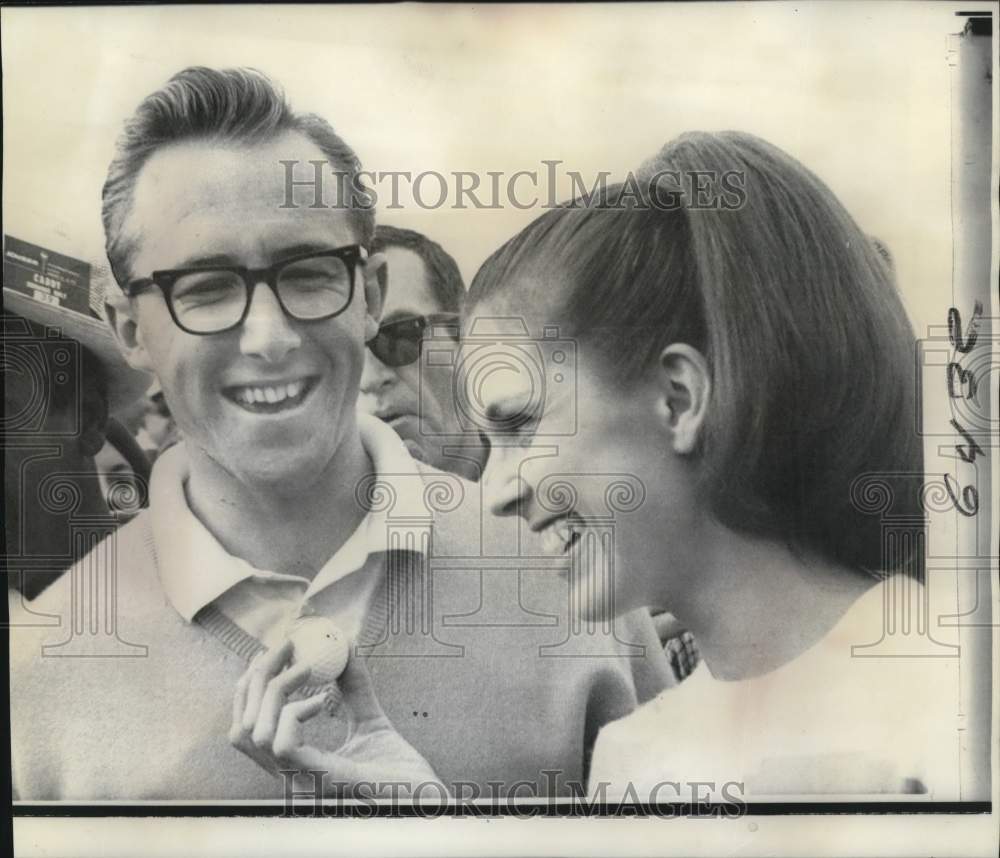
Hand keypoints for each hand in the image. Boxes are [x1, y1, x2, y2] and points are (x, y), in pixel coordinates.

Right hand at [230, 640, 442, 797]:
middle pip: (240, 728)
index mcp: (295, 766)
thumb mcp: (371, 720)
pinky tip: (319, 702)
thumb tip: (345, 646)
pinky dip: (294, 713)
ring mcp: (302, 782)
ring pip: (253, 734)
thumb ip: (355, 687)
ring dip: (273, 689)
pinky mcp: (321, 781)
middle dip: (257, 679)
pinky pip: (283, 745)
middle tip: (286, 647)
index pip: (246, 729)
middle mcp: (289, 777)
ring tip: (306, 668)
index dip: (250, 688)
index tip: (274, 654)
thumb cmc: (400, 773)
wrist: (427, 801)